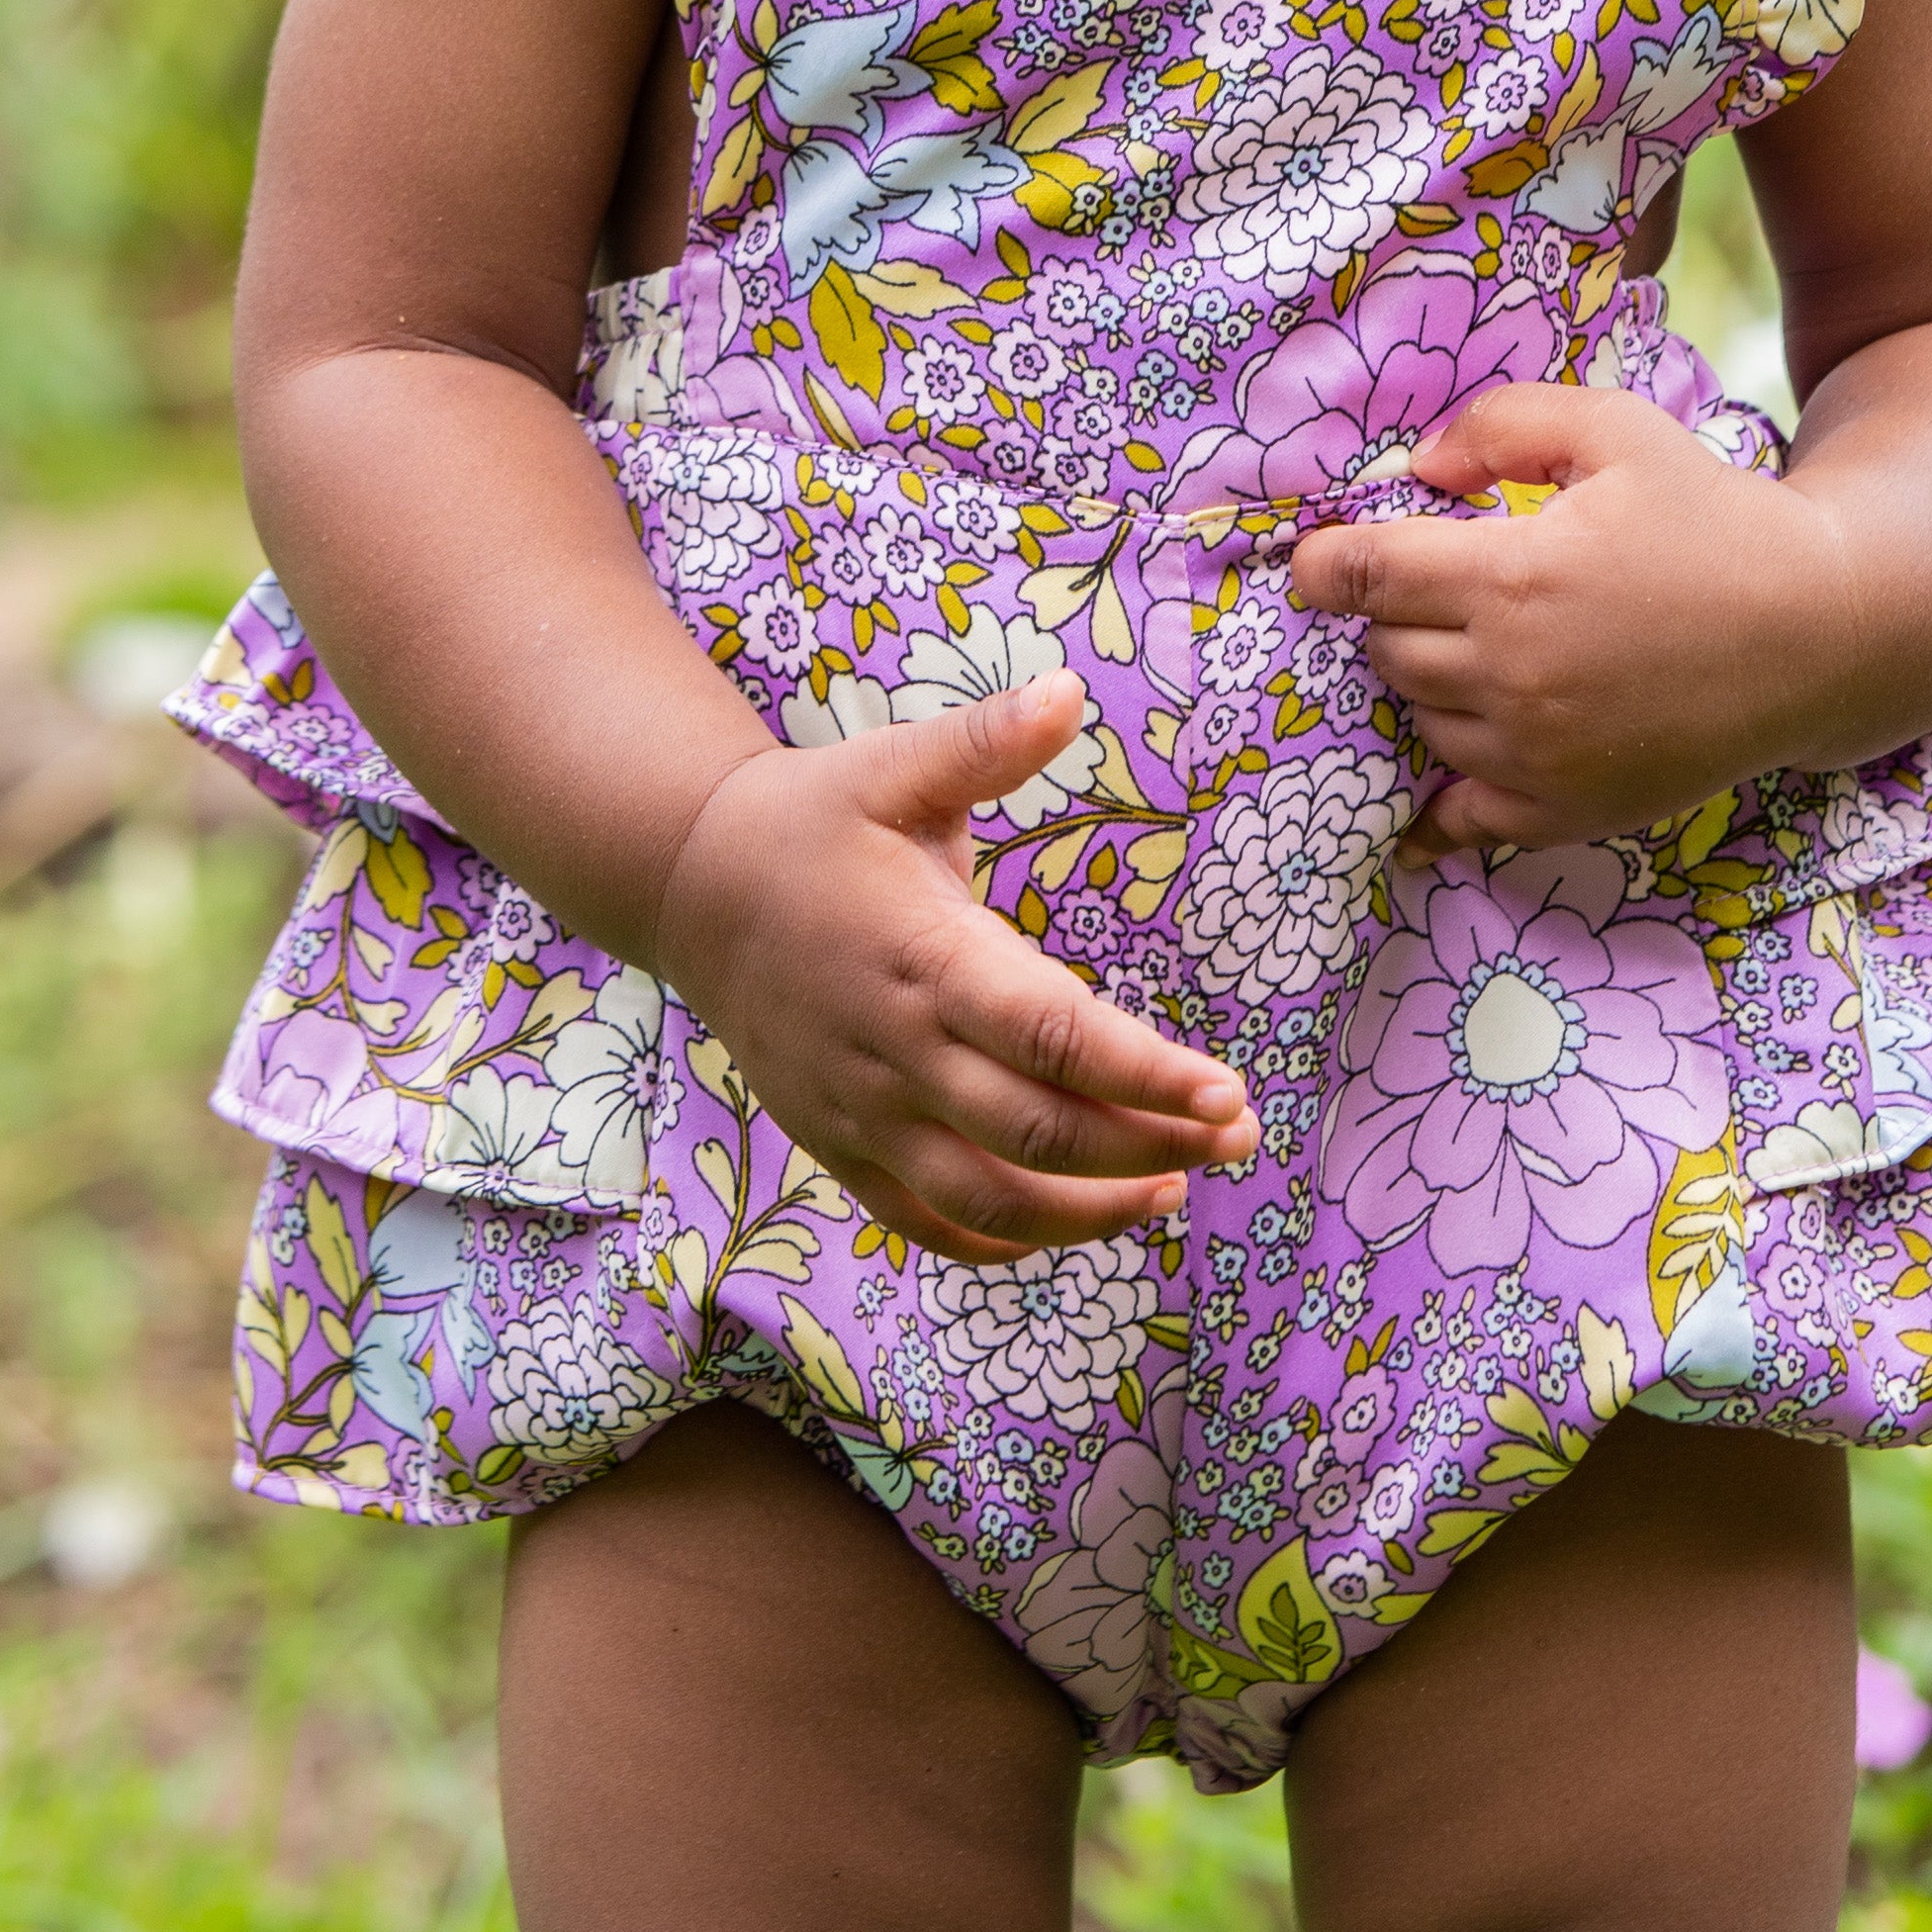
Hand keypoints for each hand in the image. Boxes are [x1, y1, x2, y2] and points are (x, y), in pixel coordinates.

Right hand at [651, 673, 1257, 1265]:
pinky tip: (1075, 1223)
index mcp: (924, 957)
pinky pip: (926, 1224)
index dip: (1145, 1075)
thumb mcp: (896, 766)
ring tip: (1173, 1188)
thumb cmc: (814, 821)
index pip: (1051, 1037)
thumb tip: (1069, 688)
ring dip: (1089, 1214)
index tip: (1228, 1092)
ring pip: (988, 1200)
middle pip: (1037, 1134)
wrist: (692, 889)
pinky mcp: (840, 1147)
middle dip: (1150, 1145)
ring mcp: (862, 1113)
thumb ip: (985, 741)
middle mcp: (894, 1051)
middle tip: (1239, 1137)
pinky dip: (1004, 1242)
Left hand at [1288, 385, 1856, 860]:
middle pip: (1383, 648)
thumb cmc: (1715, 520)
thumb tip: (1418, 468)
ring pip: (1418, 719)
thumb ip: (1504, 426)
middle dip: (1394, 615)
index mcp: (1511, 577)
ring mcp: (1534, 754)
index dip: (1323, 564)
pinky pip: (1460, 817)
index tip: (1318, 563)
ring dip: (1430, 684)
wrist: (1818, 633)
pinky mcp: (1564, 811)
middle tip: (1445, 590)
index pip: (1360, 576)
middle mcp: (1509, 674)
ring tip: (1489, 651)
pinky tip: (1423, 799)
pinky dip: (1434, 803)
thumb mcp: (1615, 432)